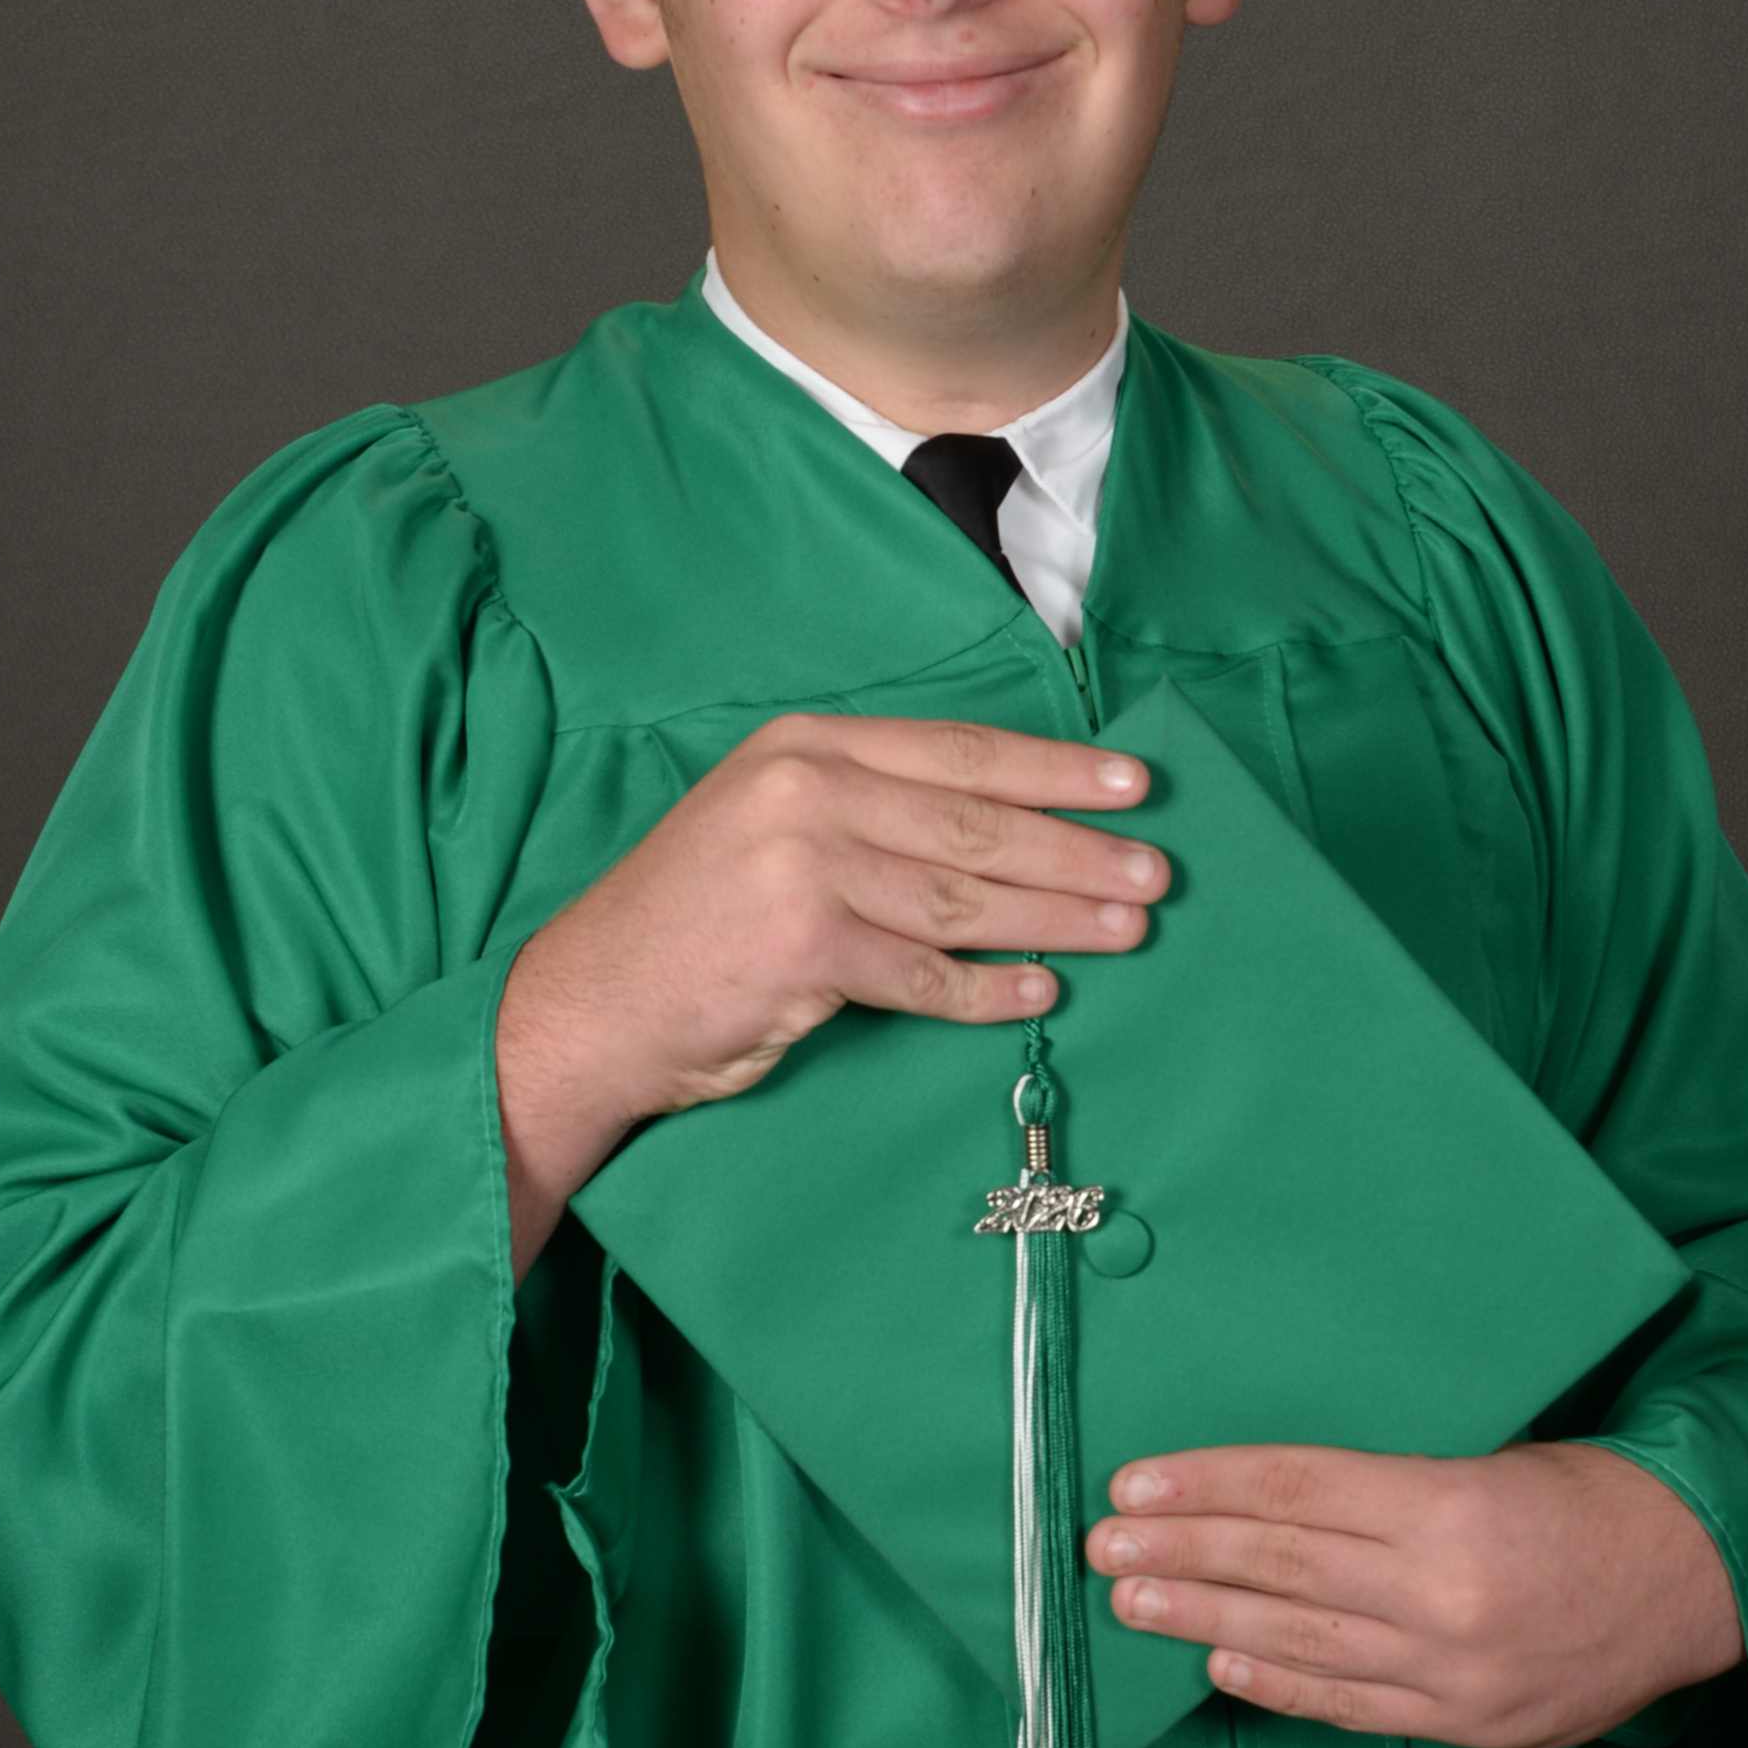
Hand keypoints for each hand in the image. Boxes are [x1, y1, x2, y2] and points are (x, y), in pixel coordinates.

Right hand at [495, 714, 1163, 1273]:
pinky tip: (1038, 993)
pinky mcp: (803, 949)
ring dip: (1056, 918)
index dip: (1055, 769)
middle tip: (1155, 873)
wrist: (592, 1001)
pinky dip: (987, 989)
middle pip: (975, 822)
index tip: (1133, 786)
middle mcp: (806, 792)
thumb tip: (1007, 824)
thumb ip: (869, 807)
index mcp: (806, 746)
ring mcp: (802, 868)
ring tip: (1126, 930)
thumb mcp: (769, 820)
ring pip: (963, 897)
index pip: (959, 751)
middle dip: (1077, 850)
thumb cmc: (694, 917)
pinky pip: (923, 973)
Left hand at [1086, 1439, 1743, 1747]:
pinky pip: (1351, 1706)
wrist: (1699, 1580)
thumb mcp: (1489, 1457)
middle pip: (1283, 1565)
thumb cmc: (1588, 1495)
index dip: (1208, 1485)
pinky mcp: (1470, 1723)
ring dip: (1203, 1619)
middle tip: (1102, 1542)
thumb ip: (1388, 1485)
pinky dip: (1277, 1683)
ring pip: (1301, 1640)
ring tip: (1131, 1601)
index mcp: (1450, 1507)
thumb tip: (1270, 1492)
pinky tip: (1216, 1662)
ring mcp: (1454, 1671)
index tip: (1135, 1480)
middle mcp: (1443, 1595)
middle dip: (1183, 1551)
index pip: (1297, 1490)